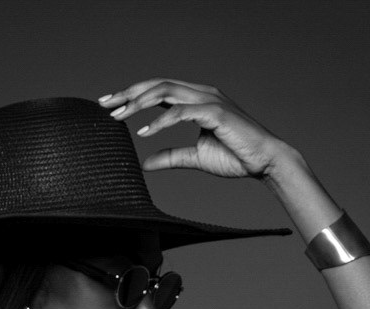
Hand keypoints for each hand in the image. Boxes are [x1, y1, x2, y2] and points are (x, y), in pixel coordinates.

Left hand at [99, 80, 291, 180]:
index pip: (159, 90)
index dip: (133, 95)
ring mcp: (208, 99)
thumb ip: (171, 157)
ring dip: (140, 102)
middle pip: (157, 85)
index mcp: (196, 99)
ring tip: (119, 115)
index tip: (111, 106)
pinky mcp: (215, 112)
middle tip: (105, 104)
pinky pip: (181, 111)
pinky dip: (160, 120)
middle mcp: (200, 93)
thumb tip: (144, 163)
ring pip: (166, 91)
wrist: (264, 162)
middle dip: (129, 93)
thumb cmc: (235, 157)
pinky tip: (145, 131)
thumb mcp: (195, 158)